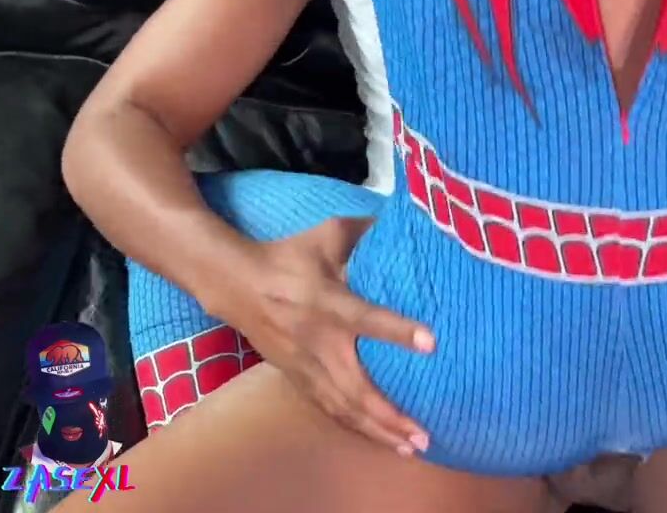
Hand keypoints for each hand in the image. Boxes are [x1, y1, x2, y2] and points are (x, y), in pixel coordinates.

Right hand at [209, 216, 434, 455]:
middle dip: (389, 413)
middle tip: (423, 434)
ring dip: (377, 430)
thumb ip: (368, 230)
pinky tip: (381, 439)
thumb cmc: (289, 257)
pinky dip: (356, 427)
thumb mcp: (328, 234)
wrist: (235, 284)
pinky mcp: (297, 377)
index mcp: (328, 303)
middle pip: (356, 386)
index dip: (398, 331)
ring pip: (343, 406)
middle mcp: (318, 341)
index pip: (367, 319)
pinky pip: (329, 409)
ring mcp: (305, 365)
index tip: (431, 343)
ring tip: (411, 447)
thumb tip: (409, 219)